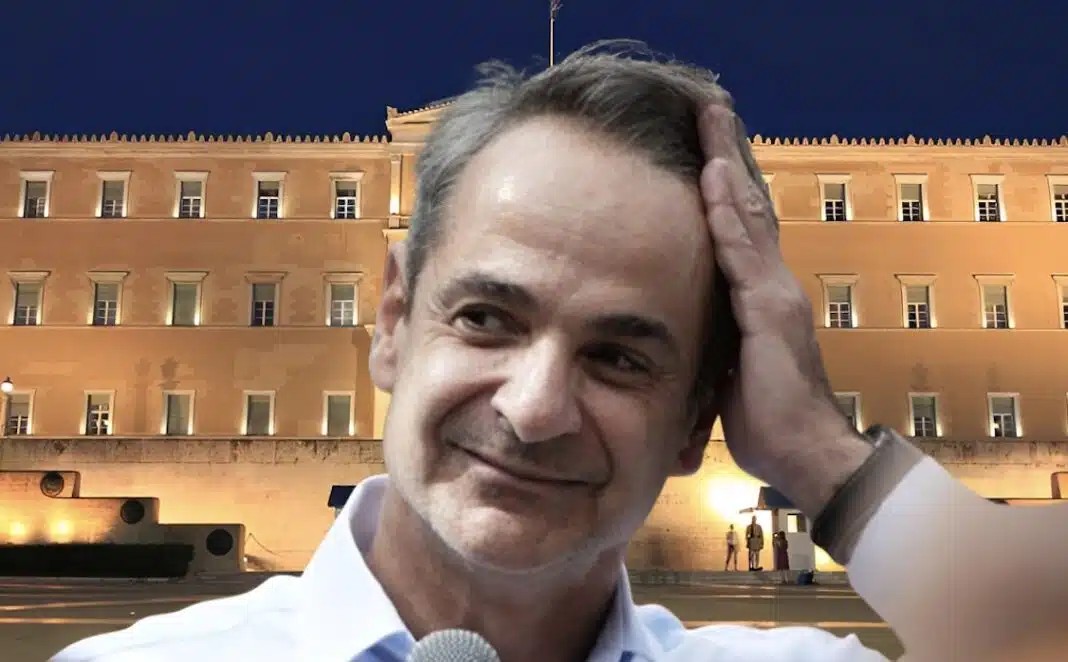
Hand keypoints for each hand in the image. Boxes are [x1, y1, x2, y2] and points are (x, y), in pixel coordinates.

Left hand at [697, 105, 871, 516]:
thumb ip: (716, 344)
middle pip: (749, 208)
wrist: (806, 457)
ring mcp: (775, 294)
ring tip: (711, 119)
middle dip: (728, 157)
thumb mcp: (730, 375)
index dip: (725, 190)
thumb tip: (684, 338)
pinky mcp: (769, 310)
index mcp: (762, 301)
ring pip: (749, 216)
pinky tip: (713, 175)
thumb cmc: (769, 424)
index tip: (708, 150)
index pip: (741, 232)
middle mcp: (773, 287)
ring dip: (727, 165)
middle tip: (711, 111)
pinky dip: (727, 211)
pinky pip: (742, 251)